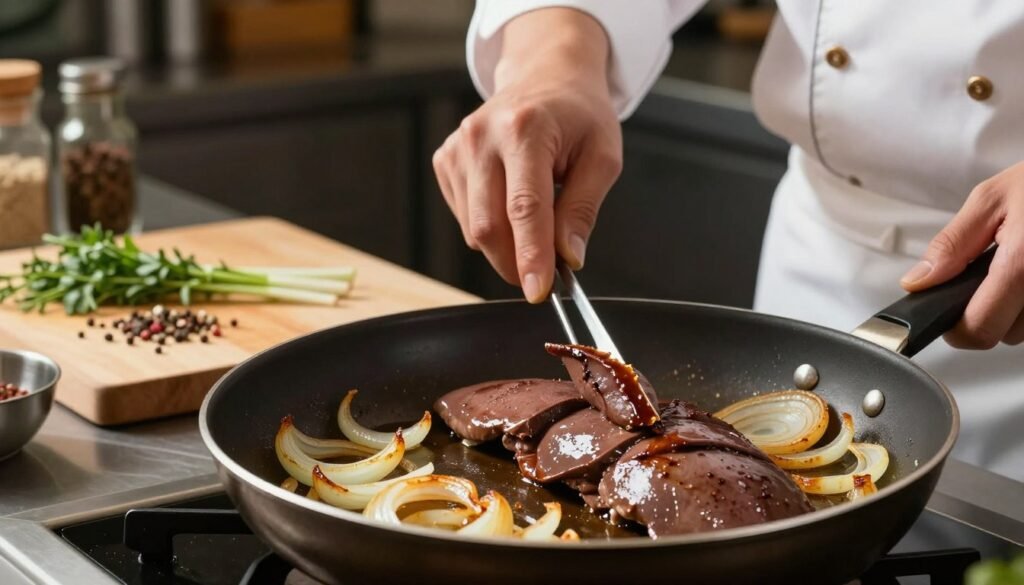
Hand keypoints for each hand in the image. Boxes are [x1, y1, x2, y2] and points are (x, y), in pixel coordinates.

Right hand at [432, 8, 622, 301]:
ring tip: (537, 219)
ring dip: (507, 245)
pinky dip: (491, 227)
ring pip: (474, 229)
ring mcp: (458, 148)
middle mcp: (482, 137)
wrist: (545, 76)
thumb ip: (583, 209)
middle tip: (546, 272)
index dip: (531, 256)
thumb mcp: (602, 156)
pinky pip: (464, 218)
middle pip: (489, 226)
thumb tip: (567, 257)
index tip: (538, 291)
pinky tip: (510, 202)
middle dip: (517, 262)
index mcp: (525, 129)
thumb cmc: (578, 114)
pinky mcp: (445, 160)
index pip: (524, 208)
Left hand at [901, 161, 1023, 347]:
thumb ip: (952, 245)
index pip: (980, 329)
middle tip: (989, 273)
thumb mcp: (990, 199)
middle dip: (988, 311)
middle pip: (1005, 334)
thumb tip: (919, 282)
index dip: (955, 327)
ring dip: (1015, 308)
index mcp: (1023, 263)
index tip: (946, 311)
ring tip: (1019, 265)